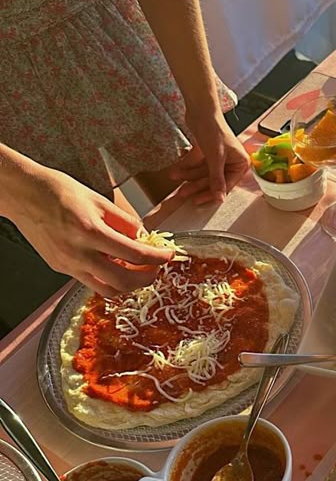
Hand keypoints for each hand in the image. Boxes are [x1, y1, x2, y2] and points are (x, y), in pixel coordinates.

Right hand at [12, 167, 172, 296]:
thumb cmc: (57, 190)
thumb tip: (143, 237)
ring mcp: (68, 265)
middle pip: (125, 281)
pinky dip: (109, 279)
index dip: (157, 258)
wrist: (22, 194)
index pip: (135, 254)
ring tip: (136, 269)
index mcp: (90, 231)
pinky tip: (114, 265)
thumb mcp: (98, 199)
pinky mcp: (61, 269)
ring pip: (109, 290)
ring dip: (128, 284)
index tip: (169, 255)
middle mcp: (78, 253)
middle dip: (147, 277)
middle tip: (155, 267)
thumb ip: (124, 222)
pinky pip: (92, 283)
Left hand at [171, 108, 249, 204]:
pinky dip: (186, 167)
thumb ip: (217, 180)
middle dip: (196, 186)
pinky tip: (176, 171)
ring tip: (176, 180)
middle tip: (183, 193)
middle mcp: (231, 162)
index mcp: (240, 163)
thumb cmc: (213, 128)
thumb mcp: (215, 158)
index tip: (198, 200)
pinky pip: (197, 165)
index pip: (225, 185)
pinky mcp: (207, 152)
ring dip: (189, 177)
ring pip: (203, 173)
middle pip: (212, 180)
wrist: (201, 108)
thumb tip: (220, 199)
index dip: (210, 194)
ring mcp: (219, 157)